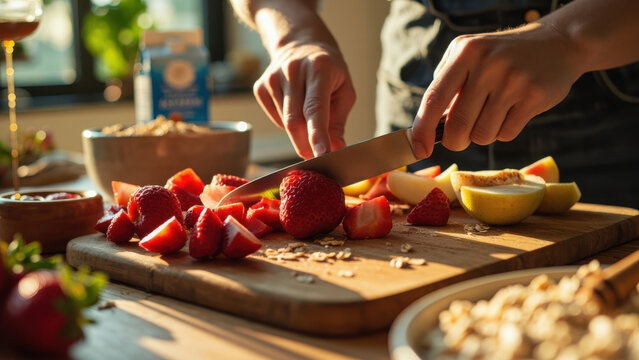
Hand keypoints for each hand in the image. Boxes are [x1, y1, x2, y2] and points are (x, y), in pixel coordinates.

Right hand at [254, 40, 355, 158]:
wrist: (301, 44)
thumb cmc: (329, 71)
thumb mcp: (344, 91)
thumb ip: (338, 122)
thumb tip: (336, 150)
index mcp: (318, 68)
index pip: (315, 108)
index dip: (317, 133)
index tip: (322, 154)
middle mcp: (292, 70)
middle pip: (295, 121)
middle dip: (306, 144)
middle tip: (316, 156)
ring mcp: (272, 78)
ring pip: (284, 123)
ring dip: (299, 133)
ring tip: (310, 117)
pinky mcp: (260, 87)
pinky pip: (275, 119)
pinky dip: (287, 124)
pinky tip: (295, 108)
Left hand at [411, 23, 584, 157]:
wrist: (556, 43)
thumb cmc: (501, 56)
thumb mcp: (469, 54)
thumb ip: (446, 84)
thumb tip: (427, 126)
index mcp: (465, 52)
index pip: (434, 99)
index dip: (422, 129)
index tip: (419, 149)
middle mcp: (487, 64)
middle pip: (458, 125)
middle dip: (455, 140)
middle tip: (459, 138)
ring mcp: (512, 80)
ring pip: (481, 134)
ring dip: (482, 134)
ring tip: (492, 114)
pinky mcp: (534, 96)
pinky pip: (506, 134)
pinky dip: (503, 132)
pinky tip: (512, 112)